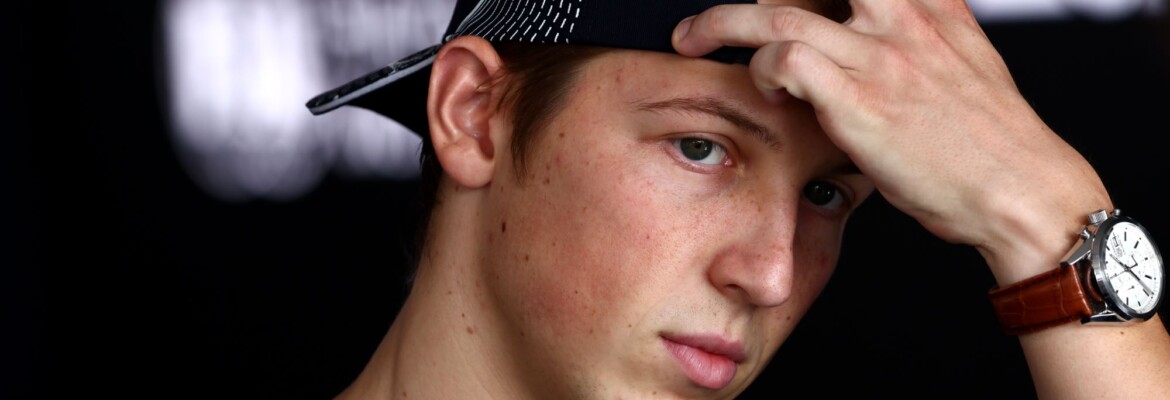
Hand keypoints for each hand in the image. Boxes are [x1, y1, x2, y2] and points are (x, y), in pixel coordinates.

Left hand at [672, 1, 1110, 281]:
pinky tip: (768, 93)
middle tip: (706, 15)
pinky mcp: (859, 97)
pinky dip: (761, 70)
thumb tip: (869, 32)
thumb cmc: (988, 141)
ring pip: (775, 12)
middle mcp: (901, 15)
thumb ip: (919, 34)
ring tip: (690, 39)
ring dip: (720, 23)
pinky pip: (784, 59)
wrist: (1023, 190)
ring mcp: (879, 53)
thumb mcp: (963, 61)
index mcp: (928, 2)